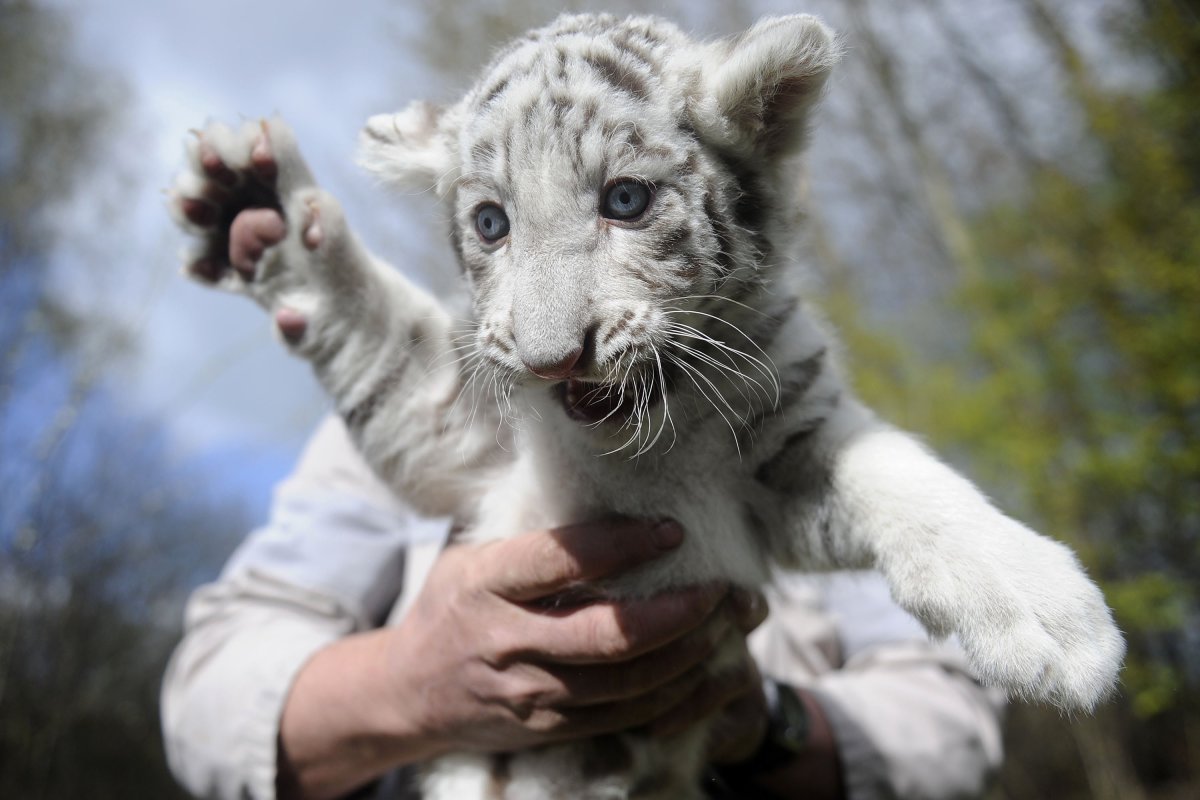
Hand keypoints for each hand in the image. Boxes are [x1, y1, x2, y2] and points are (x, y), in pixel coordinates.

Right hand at [387, 518, 759, 752]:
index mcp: (485, 583)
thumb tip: (611, 494)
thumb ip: (532, 539)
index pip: (564, 558)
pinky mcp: (547, 729)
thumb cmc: (452, 606)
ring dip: (687, 653)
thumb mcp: (471, 558)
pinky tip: (697, 666)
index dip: (626, 543)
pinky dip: (670, 693)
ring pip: (627, 682)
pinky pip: (623, 716)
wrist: (408, 693)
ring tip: (722, 624)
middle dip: (678, 610)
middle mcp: (506, 641)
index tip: (672, 529)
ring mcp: (527, 694)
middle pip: (609, 633)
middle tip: (717, 587)